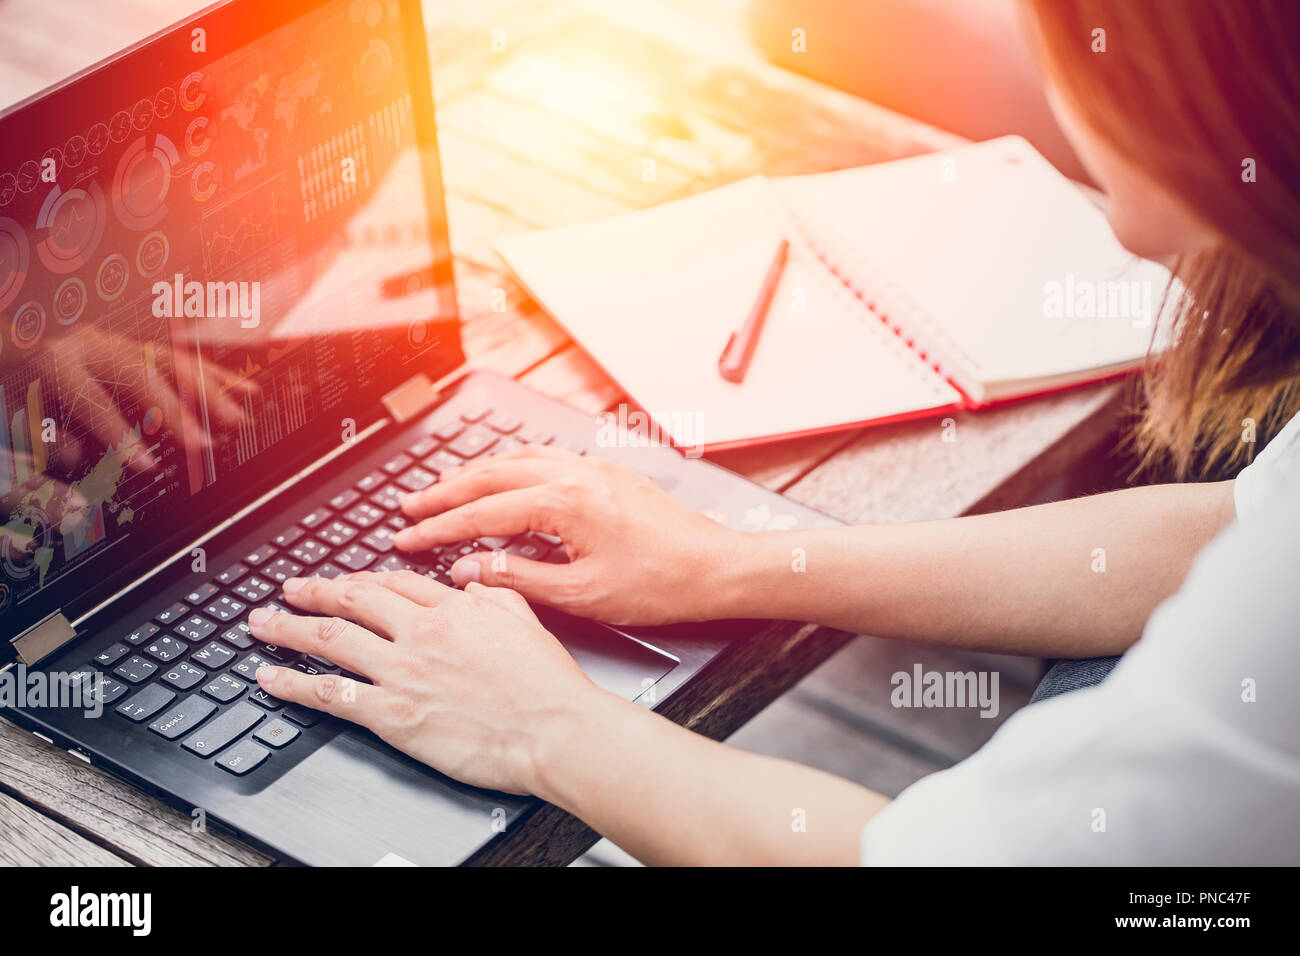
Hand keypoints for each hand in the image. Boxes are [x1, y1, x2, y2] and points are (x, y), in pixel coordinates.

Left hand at [248, 570, 616, 793]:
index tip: (344, 582)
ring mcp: (402, 672)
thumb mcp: (526, 620)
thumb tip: (473, 582)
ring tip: (263, 625)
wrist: (555, 730)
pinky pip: (329, 694)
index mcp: (454, 608)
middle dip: (312, 592)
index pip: (393, 584)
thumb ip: (494, 594)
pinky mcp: (392, 714)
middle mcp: (420, 633)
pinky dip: (292, 684)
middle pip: (351, 601)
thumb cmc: (548, 686)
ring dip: (288, 630)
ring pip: (329, 640)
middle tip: (289, 590)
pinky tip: (270, 679)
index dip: (360, 580)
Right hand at [393, 445, 742, 624]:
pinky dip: (511, 467)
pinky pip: (546, 458)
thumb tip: (469, 571)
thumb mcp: (582, 595)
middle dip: (445, 492)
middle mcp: (576, 474)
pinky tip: (503, 478)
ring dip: (476, 474)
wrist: (719, 568)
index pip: (483, 512)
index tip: (406, 538)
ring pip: (517, 460)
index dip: (439, 528)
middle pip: (492, 475)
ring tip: (444, 490)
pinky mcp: (608, 474)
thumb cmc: (661, 585)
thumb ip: (517, 580)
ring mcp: (594, 469)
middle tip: (409, 508)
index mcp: (566, 503)